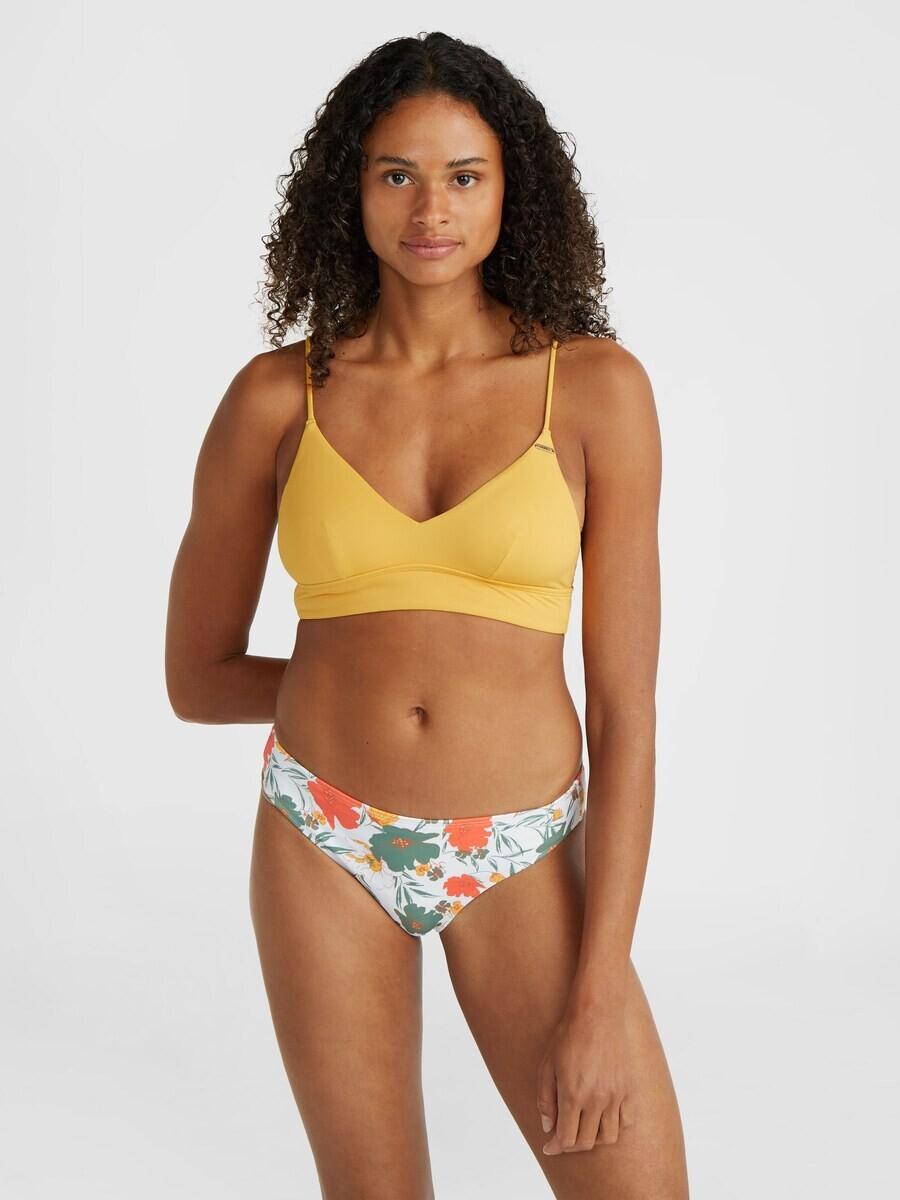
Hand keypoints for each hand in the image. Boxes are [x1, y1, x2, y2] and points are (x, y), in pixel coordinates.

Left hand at [536, 1003, 632, 1154]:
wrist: (598, 1012)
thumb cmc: (568, 1035)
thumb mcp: (547, 1065)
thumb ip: (546, 1099)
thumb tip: (548, 1127)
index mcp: (572, 1094)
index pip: (566, 1139)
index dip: (556, 1147)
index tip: (549, 1147)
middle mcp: (596, 1100)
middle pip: (587, 1142)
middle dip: (572, 1144)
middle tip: (564, 1137)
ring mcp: (615, 1095)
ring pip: (608, 1137)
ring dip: (594, 1138)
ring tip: (584, 1128)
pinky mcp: (629, 1088)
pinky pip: (626, 1121)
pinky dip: (615, 1126)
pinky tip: (603, 1117)